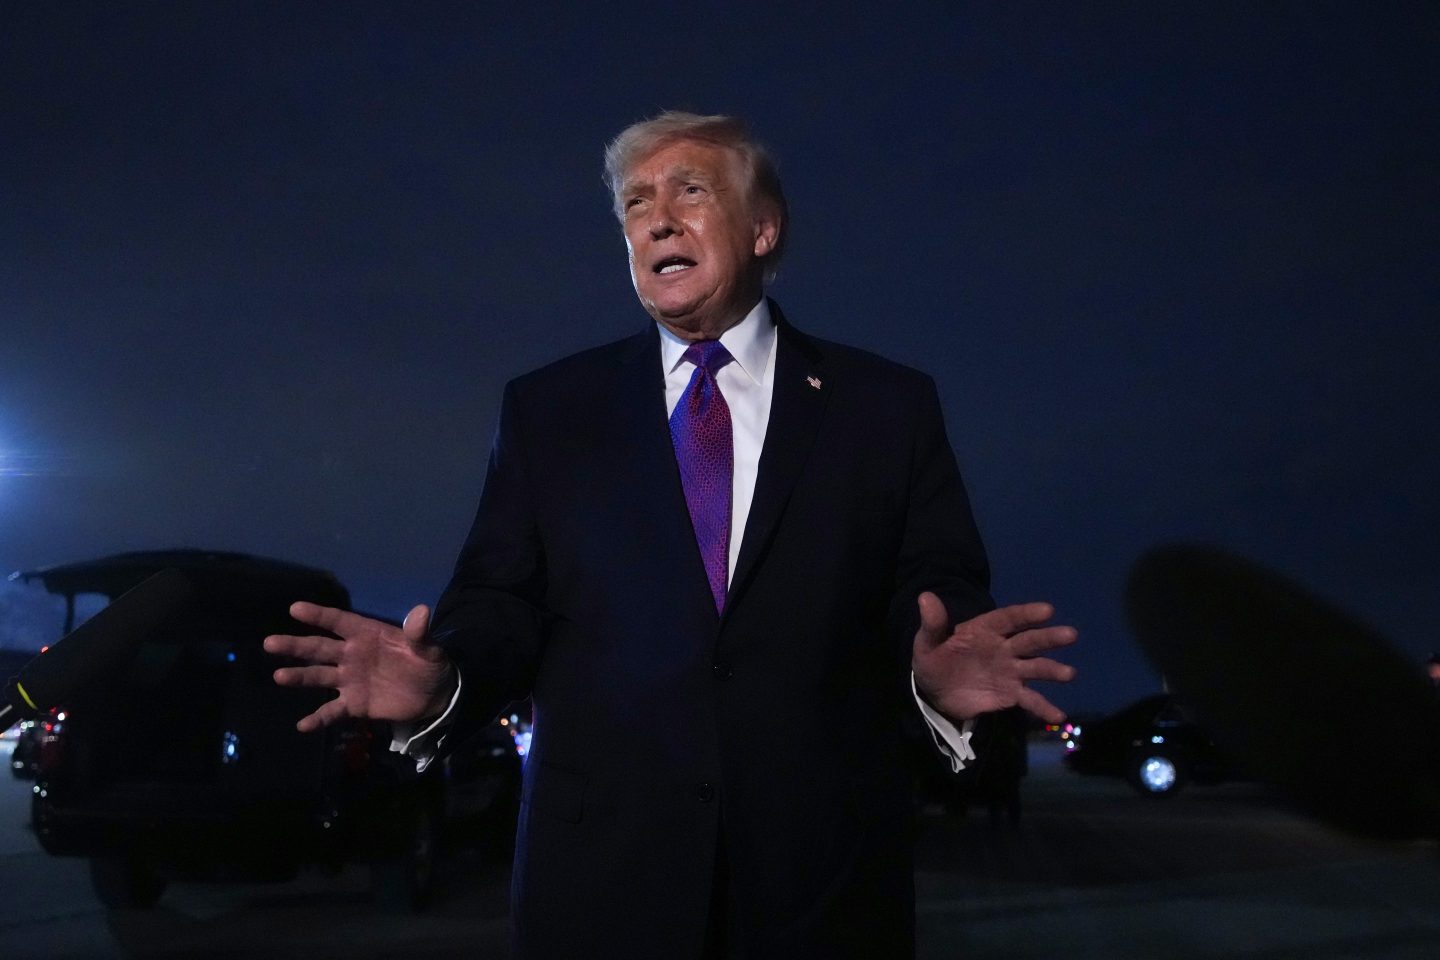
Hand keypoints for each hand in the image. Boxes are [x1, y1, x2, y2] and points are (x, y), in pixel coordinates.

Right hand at [264, 603, 455, 732]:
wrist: (434, 694)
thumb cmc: (427, 663)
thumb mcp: (428, 647)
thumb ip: (419, 633)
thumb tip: (422, 611)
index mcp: (367, 635)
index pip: (339, 622)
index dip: (318, 615)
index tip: (295, 608)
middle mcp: (352, 655)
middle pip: (319, 648)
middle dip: (295, 645)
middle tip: (270, 642)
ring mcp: (350, 680)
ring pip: (319, 677)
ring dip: (299, 677)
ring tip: (279, 676)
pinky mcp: (354, 704)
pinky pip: (332, 711)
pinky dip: (318, 718)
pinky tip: (302, 725)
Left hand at [911, 592, 1076, 723]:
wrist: (935, 693)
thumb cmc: (934, 660)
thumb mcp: (927, 643)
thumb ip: (932, 624)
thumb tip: (925, 597)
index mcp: (985, 630)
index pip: (1008, 619)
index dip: (1026, 614)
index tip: (1047, 611)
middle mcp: (1003, 648)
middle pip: (1029, 641)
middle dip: (1049, 637)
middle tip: (1070, 634)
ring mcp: (1010, 671)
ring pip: (1035, 668)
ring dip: (1052, 670)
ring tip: (1069, 674)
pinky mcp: (1011, 694)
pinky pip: (1030, 700)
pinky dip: (1044, 708)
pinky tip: (1059, 716)